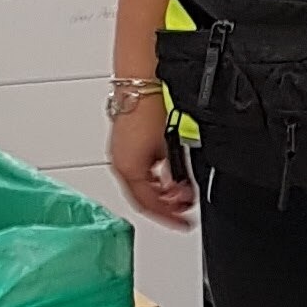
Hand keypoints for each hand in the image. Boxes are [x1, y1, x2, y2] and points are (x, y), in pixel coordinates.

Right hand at [108, 94, 196, 227]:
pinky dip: (155, 176)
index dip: (169, 217)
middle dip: (167, 205)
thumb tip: (183, 187)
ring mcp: (120, 154)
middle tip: (186, 206)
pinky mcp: (124, 143)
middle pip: (144, 197)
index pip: (149, 204)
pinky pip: (139, 169)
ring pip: (142, 184)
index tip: (183, 222)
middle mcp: (120, 163)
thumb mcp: (168, 147)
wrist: (141, 83)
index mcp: (128, 169)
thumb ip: (175, 173)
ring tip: (181, 189)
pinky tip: (169, 172)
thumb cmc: (149, 109)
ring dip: (162, 190)